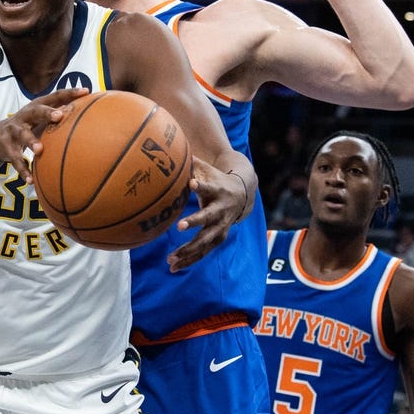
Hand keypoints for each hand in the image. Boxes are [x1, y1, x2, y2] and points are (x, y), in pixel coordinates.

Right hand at [0, 87, 87, 182]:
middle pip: (36, 111)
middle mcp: (25, 115)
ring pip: (23, 135)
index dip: (70, 93)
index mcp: (37, 106)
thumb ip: (61, 115)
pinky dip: (23, 170)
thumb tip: (93, 117)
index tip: (86, 91)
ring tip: (39, 150)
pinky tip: (30, 181)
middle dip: (47, 112)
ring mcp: (14, 131)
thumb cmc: (30, 126)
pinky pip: (16, 160)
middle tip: (59, 116)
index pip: (55, 96)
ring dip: (31, 141)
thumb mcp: (42, 119)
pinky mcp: (6, 147)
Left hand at [166, 156, 248, 271]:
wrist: (243, 194)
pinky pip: (203, 252)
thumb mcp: (208, 169)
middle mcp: (222, 210)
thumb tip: (170, 146)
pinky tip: (173, 267)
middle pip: (209, 218)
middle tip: (180, 225)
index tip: (192, 183)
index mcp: (219, 190)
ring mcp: (221, 226)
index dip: (201, 185)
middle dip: (195, 221)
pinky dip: (189, 260)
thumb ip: (192, 162)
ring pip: (205, 241)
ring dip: (189, 250)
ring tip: (170, 258)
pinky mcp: (218, 238)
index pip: (210, 187)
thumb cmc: (217, 179)